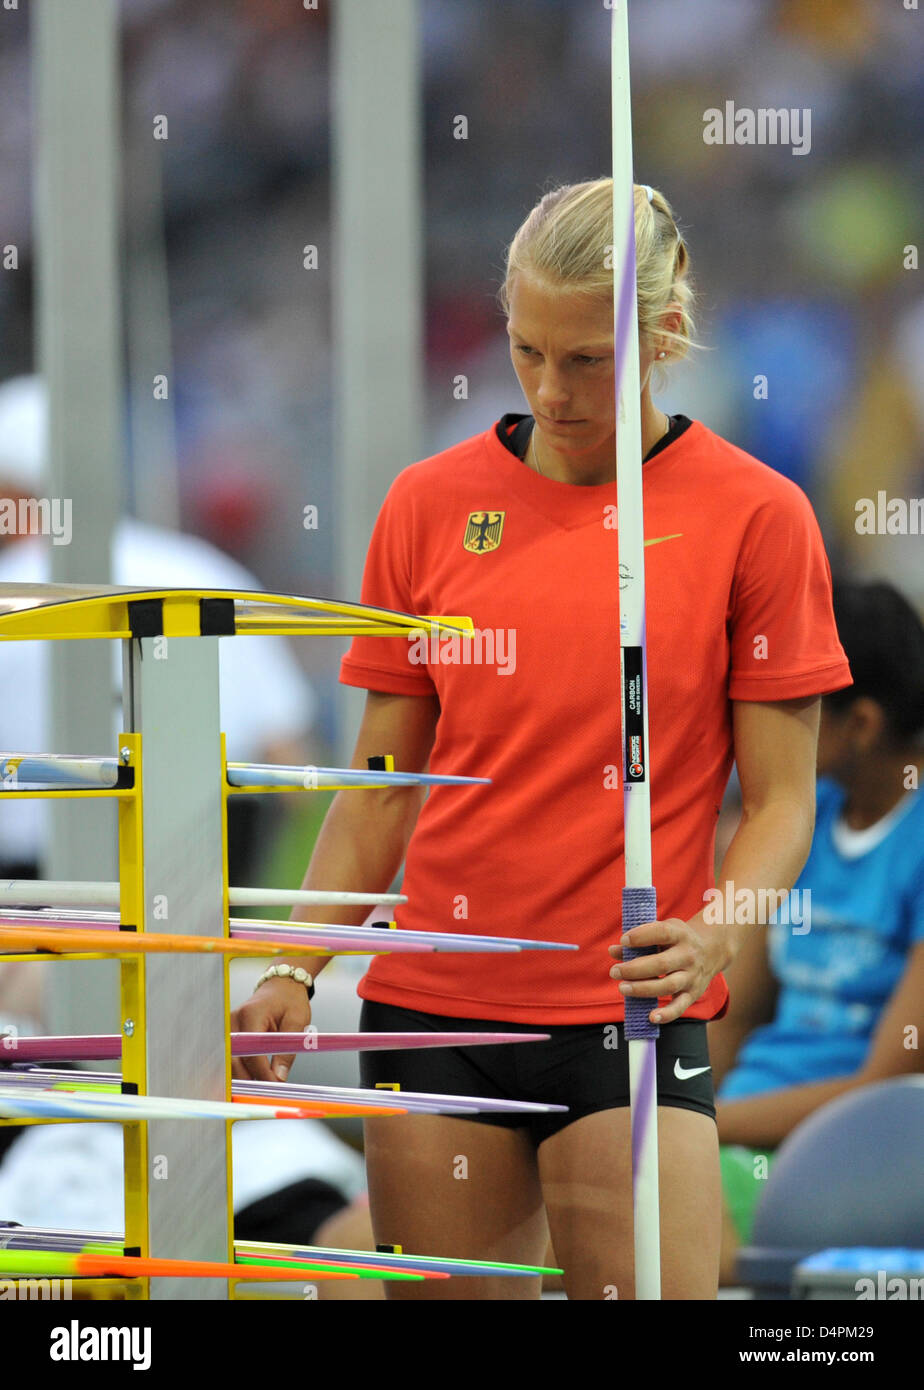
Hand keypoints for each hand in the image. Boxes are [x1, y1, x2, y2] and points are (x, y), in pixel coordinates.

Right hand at [230, 978, 311, 1083]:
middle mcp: (234, 1021)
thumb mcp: (297, 1021)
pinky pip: (232, 1058)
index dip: (262, 1073)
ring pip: (230, 1062)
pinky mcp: (229, 1035)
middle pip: (234, 1060)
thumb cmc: (290, 1001)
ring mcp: (228, 1028)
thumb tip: (279, 1078)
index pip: (251, 1052)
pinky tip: (255, 1079)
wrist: (281, 986)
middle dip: (250, 1079)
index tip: (274, 1086)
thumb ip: (287, 1049)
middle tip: (267, 1093)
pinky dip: (243, 1070)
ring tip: (262, 1088)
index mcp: (251, 1014)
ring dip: (245, 1077)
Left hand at [608, 915, 725, 1025]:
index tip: (623, 941)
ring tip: (622, 988)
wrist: (712, 950)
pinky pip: (681, 1007)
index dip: (641, 937)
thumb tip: (613, 951)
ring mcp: (692, 976)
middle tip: (615, 972)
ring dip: (643, 989)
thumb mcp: (662, 932)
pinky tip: (651, 1017)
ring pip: (668, 986)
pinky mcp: (693, 994)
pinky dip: (667, 1014)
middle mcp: (688, 955)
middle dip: (635, 969)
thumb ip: (638, 940)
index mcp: (680, 934)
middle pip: (661, 964)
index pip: (661, 933)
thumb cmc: (677, 940)